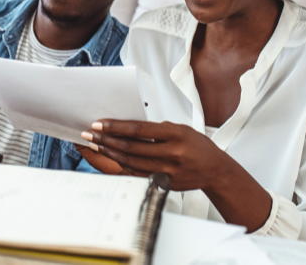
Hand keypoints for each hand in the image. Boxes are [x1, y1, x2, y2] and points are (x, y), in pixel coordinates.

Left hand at [81, 120, 227, 191]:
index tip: (100, 124)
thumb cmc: (198, 147)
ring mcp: (166, 170)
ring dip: (109, 153)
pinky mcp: (162, 182)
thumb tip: (129, 128)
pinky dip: (120, 166)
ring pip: (130, 162)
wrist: (214, 170)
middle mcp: (171, 153)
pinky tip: (109, 159)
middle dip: (106, 140)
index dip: (116, 127)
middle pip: (130, 147)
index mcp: (176, 135)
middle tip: (90, 134)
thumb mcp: (181, 129)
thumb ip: (157, 129)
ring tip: (95, 145)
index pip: (139, 129)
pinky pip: (136, 173)